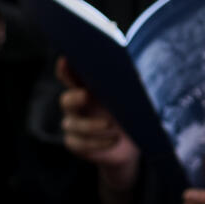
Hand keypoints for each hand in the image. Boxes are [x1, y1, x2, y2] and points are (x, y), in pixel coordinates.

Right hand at [57, 58, 139, 192]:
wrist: (133, 142)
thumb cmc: (132, 112)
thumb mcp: (132, 97)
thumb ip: (129, 85)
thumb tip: (139, 74)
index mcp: (88, 87)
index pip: (70, 75)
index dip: (65, 68)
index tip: (66, 60)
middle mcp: (77, 105)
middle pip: (66, 100)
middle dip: (74, 97)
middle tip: (86, 95)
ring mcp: (75, 124)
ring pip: (71, 124)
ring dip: (90, 125)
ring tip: (110, 124)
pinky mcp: (77, 143)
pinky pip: (78, 143)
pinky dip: (96, 142)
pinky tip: (113, 140)